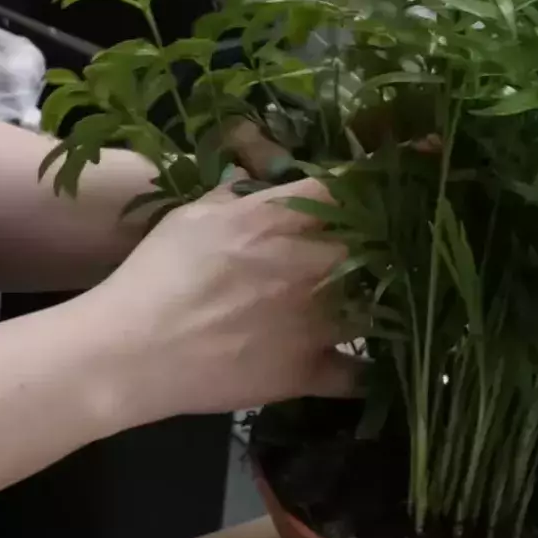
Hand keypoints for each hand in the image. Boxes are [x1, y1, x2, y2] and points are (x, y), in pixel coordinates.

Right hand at [77, 178, 361, 425]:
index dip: (376, 175)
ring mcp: (317, 323)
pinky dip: (365, 369)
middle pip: (375, 244)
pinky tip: (366, 363)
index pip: (344, 186)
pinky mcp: (309, 371)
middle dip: (378, 240)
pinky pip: (358, 373)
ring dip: (375, 299)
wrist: (134, 351)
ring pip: (376, 305)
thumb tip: (257, 181)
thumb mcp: (190, 216)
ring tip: (370, 299)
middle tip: (377, 241)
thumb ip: (233, 196)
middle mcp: (311, 266)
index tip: (404, 164)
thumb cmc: (155, 274)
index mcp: (280, 220)